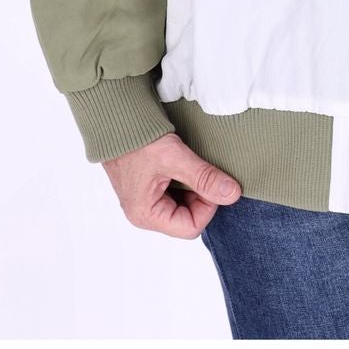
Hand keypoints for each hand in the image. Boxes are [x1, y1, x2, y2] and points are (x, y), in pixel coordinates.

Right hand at [103, 132, 242, 237]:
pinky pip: (175, 194)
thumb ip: (204, 177)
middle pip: (187, 218)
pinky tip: (183, 164)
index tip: (211, 181)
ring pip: (183, 206)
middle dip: (201, 196)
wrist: (115, 120)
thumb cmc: (137, 140)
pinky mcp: (148, 190)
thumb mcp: (174, 157)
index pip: (190, 227)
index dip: (207, 206)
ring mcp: (145, 202)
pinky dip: (185, 181)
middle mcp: (144, 214)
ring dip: (193, 187)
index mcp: (146, 215)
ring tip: (189, 164)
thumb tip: (233, 194)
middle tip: (200, 170)